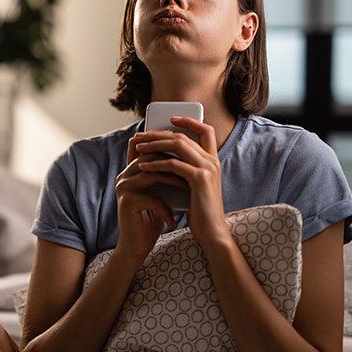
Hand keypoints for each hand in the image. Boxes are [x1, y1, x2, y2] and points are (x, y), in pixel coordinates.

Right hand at [114, 134, 182, 260]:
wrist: (136, 246)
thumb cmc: (152, 219)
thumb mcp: (159, 193)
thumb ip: (164, 175)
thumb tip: (187, 158)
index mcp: (130, 171)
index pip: (143, 146)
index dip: (160, 141)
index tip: (184, 144)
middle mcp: (124, 176)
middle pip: (149, 155)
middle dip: (173, 159)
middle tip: (194, 164)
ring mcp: (123, 188)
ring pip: (152, 173)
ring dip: (174, 180)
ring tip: (190, 188)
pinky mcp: (127, 202)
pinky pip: (153, 198)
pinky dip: (167, 209)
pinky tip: (175, 220)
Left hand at [134, 117, 230, 245]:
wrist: (212, 233)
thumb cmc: (200, 212)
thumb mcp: (193, 186)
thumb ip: (185, 169)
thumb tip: (163, 155)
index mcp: (213, 161)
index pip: (206, 131)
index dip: (190, 122)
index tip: (172, 118)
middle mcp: (212, 161)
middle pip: (183, 136)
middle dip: (159, 134)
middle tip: (141, 135)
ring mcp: (208, 169)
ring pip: (178, 145)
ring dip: (154, 145)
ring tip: (138, 147)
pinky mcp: (199, 179)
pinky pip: (173, 164)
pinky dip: (155, 163)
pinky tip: (142, 165)